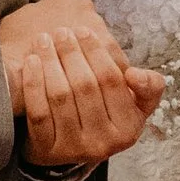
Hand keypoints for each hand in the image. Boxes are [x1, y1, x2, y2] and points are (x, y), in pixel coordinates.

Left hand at [0, 0, 162, 167]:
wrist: (70, 145)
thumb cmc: (105, 114)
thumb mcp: (136, 105)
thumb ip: (148, 87)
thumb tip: (134, 74)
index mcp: (128, 129)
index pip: (111, 80)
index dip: (97, 52)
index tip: (83, 30)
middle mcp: (103, 144)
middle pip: (85, 86)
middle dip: (71, 53)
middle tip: (61, 31)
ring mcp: (72, 149)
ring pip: (60, 97)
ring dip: (50, 62)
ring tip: (44, 40)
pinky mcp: (45, 150)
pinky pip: (38, 112)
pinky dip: (33, 84)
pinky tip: (31, 61)